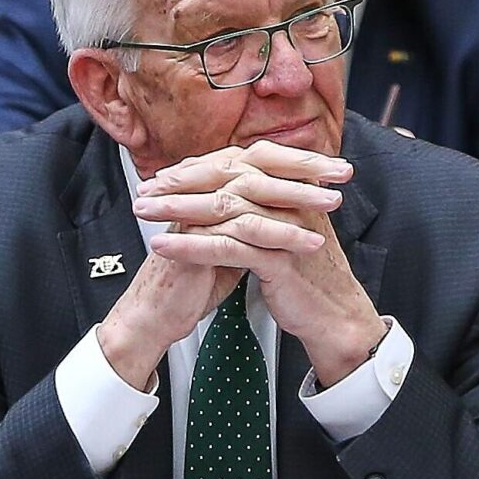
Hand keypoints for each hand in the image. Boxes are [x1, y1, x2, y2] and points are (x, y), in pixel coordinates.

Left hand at [132, 141, 387, 387]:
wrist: (335, 314)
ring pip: (222, 209)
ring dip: (176, 210)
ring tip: (144, 214)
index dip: (197, 169)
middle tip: (145, 192)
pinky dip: (190, 245)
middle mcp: (291, 199)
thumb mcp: (286, 228)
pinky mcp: (279, 258)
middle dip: (179, 185)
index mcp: (292, 186)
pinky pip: (226, 247)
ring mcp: (286, 226)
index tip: (164, 178)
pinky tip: (163, 246)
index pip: (236, 164)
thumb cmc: (307, 274)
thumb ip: (265, 204)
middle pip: (225, 180)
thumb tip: (230, 187)